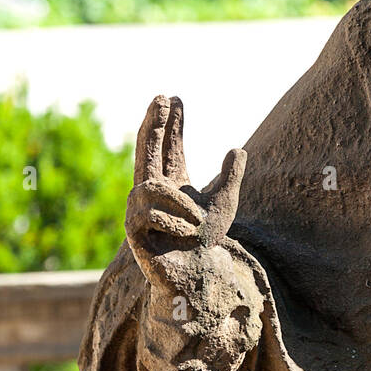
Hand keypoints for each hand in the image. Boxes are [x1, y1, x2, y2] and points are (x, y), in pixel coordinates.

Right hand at [126, 95, 261, 370]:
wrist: (196, 272)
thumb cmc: (206, 240)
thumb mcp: (225, 202)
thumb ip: (230, 176)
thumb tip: (238, 148)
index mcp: (171, 182)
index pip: (168, 146)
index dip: (170, 123)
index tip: (173, 97)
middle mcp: (150, 191)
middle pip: (148, 149)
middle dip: (154, 123)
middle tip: (162, 97)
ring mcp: (137, 208)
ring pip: (151, 186)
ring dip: (179, 204)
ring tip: (196, 222)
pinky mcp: (132, 229)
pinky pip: (151, 213)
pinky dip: (174, 223)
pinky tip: (183, 235)